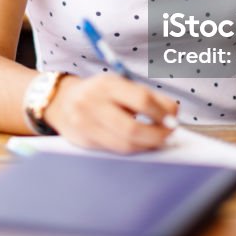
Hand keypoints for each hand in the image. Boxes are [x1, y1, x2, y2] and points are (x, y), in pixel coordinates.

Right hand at [43, 74, 178, 153]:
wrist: (62, 102)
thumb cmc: (99, 93)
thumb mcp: (119, 85)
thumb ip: (147, 96)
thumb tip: (173, 113)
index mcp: (106, 84)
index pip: (141, 100)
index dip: (161, 113)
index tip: (173, 119)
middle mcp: (93, 103)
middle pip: (132, 128)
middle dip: (157, 135)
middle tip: (169, 134)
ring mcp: (86, 124)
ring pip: (124, 144)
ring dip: (147, 145)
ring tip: (157, 140)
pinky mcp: (84, 141)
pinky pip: (115, 151)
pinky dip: (133, 149)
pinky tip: (141, 144)